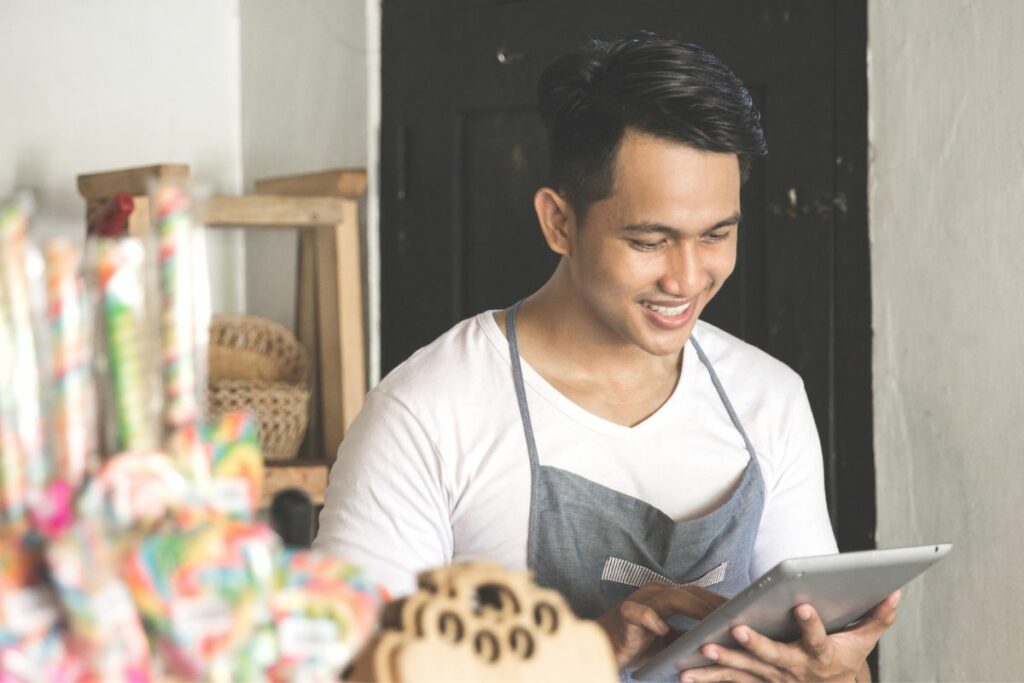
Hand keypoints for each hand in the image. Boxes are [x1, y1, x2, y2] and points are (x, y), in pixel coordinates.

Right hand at [596, 583, 726, 666]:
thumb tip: (720, 640)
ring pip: (671, 598)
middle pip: (690, 593)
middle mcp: (655, 592)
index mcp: (666, 596)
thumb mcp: (669, 641)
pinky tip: (663, 630)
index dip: (720, 602)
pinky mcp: (626, 613)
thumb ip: (689, 635)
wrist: (603, 648)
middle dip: (714, 603)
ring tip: (713, 621)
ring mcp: (640, 600)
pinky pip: (641, 613)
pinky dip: (652, 620)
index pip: (699, 595)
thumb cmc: (638, 644)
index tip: (744, 611)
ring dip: (694, 608)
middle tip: (738, 615)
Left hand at [679, 590, 900, 681]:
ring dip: (724, 663)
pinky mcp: (758, 682)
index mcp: (821, 654)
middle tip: (738, 630)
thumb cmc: (844, 660)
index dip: (810, 624)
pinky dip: (710, 678)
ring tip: (703, 651)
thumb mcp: (864, 642)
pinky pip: (732, 681)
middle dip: (756, 644)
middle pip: (775, 656)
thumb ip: (878, 617)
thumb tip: (895, 591)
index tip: (801, 606)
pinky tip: (685, 673)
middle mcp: (796, 668)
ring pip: (747, 671)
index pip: (817, 637)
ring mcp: (775, 678)